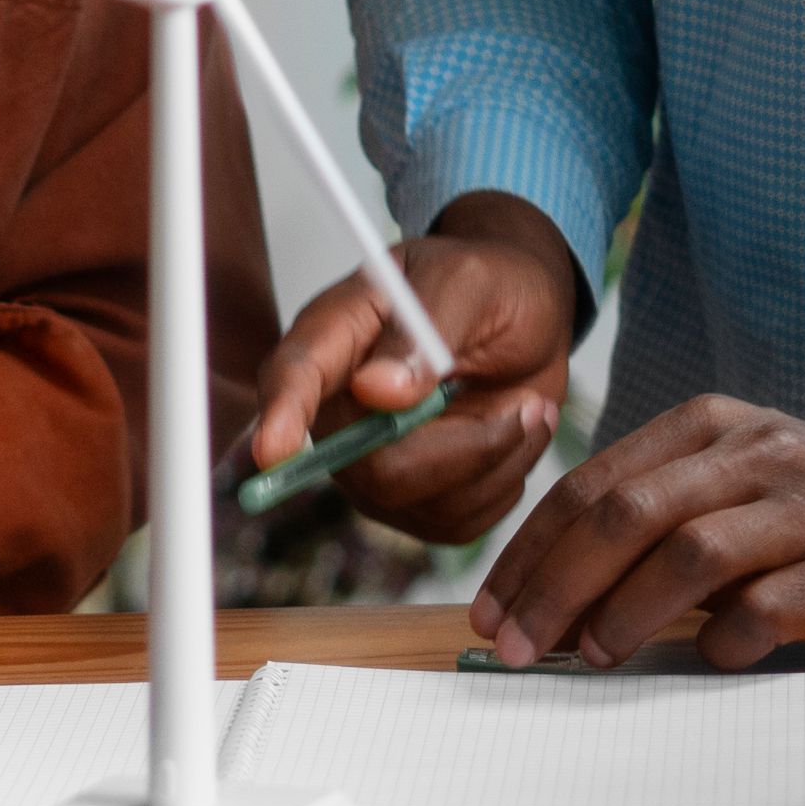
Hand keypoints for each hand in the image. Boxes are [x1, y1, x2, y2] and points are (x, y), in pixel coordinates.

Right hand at [242, 194, 583, 543]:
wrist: (529, 322)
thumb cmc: (492, 285)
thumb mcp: (472, 283)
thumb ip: (427, 329)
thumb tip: (376, 390)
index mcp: (336, 333)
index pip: (293, 377)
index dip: (281, 414)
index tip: (275, 449)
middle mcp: (340, 407)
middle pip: (370, 467)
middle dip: (466, 448)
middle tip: (529, 405)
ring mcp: (369, 461)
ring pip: (421, 503)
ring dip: (497, 460)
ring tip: (527, 407)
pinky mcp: (411, 499)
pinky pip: (454, 523)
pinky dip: (504, 483)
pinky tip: (514, 434)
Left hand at [467, 389, 804, 669]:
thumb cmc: (802, 503)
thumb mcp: (723, 476)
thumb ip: (647, 513)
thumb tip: (544, 595)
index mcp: (707, 427)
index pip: (594, 484)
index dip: (533, 550)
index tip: (493, 607)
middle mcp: (753, 456)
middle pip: (629, 513)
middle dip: (559, 584)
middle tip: (518, 645)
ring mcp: (804, 511)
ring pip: (691, 553)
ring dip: (626, 611)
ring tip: (590, 655)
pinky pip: (766, 609)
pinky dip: (720, 642)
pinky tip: (702, 660)